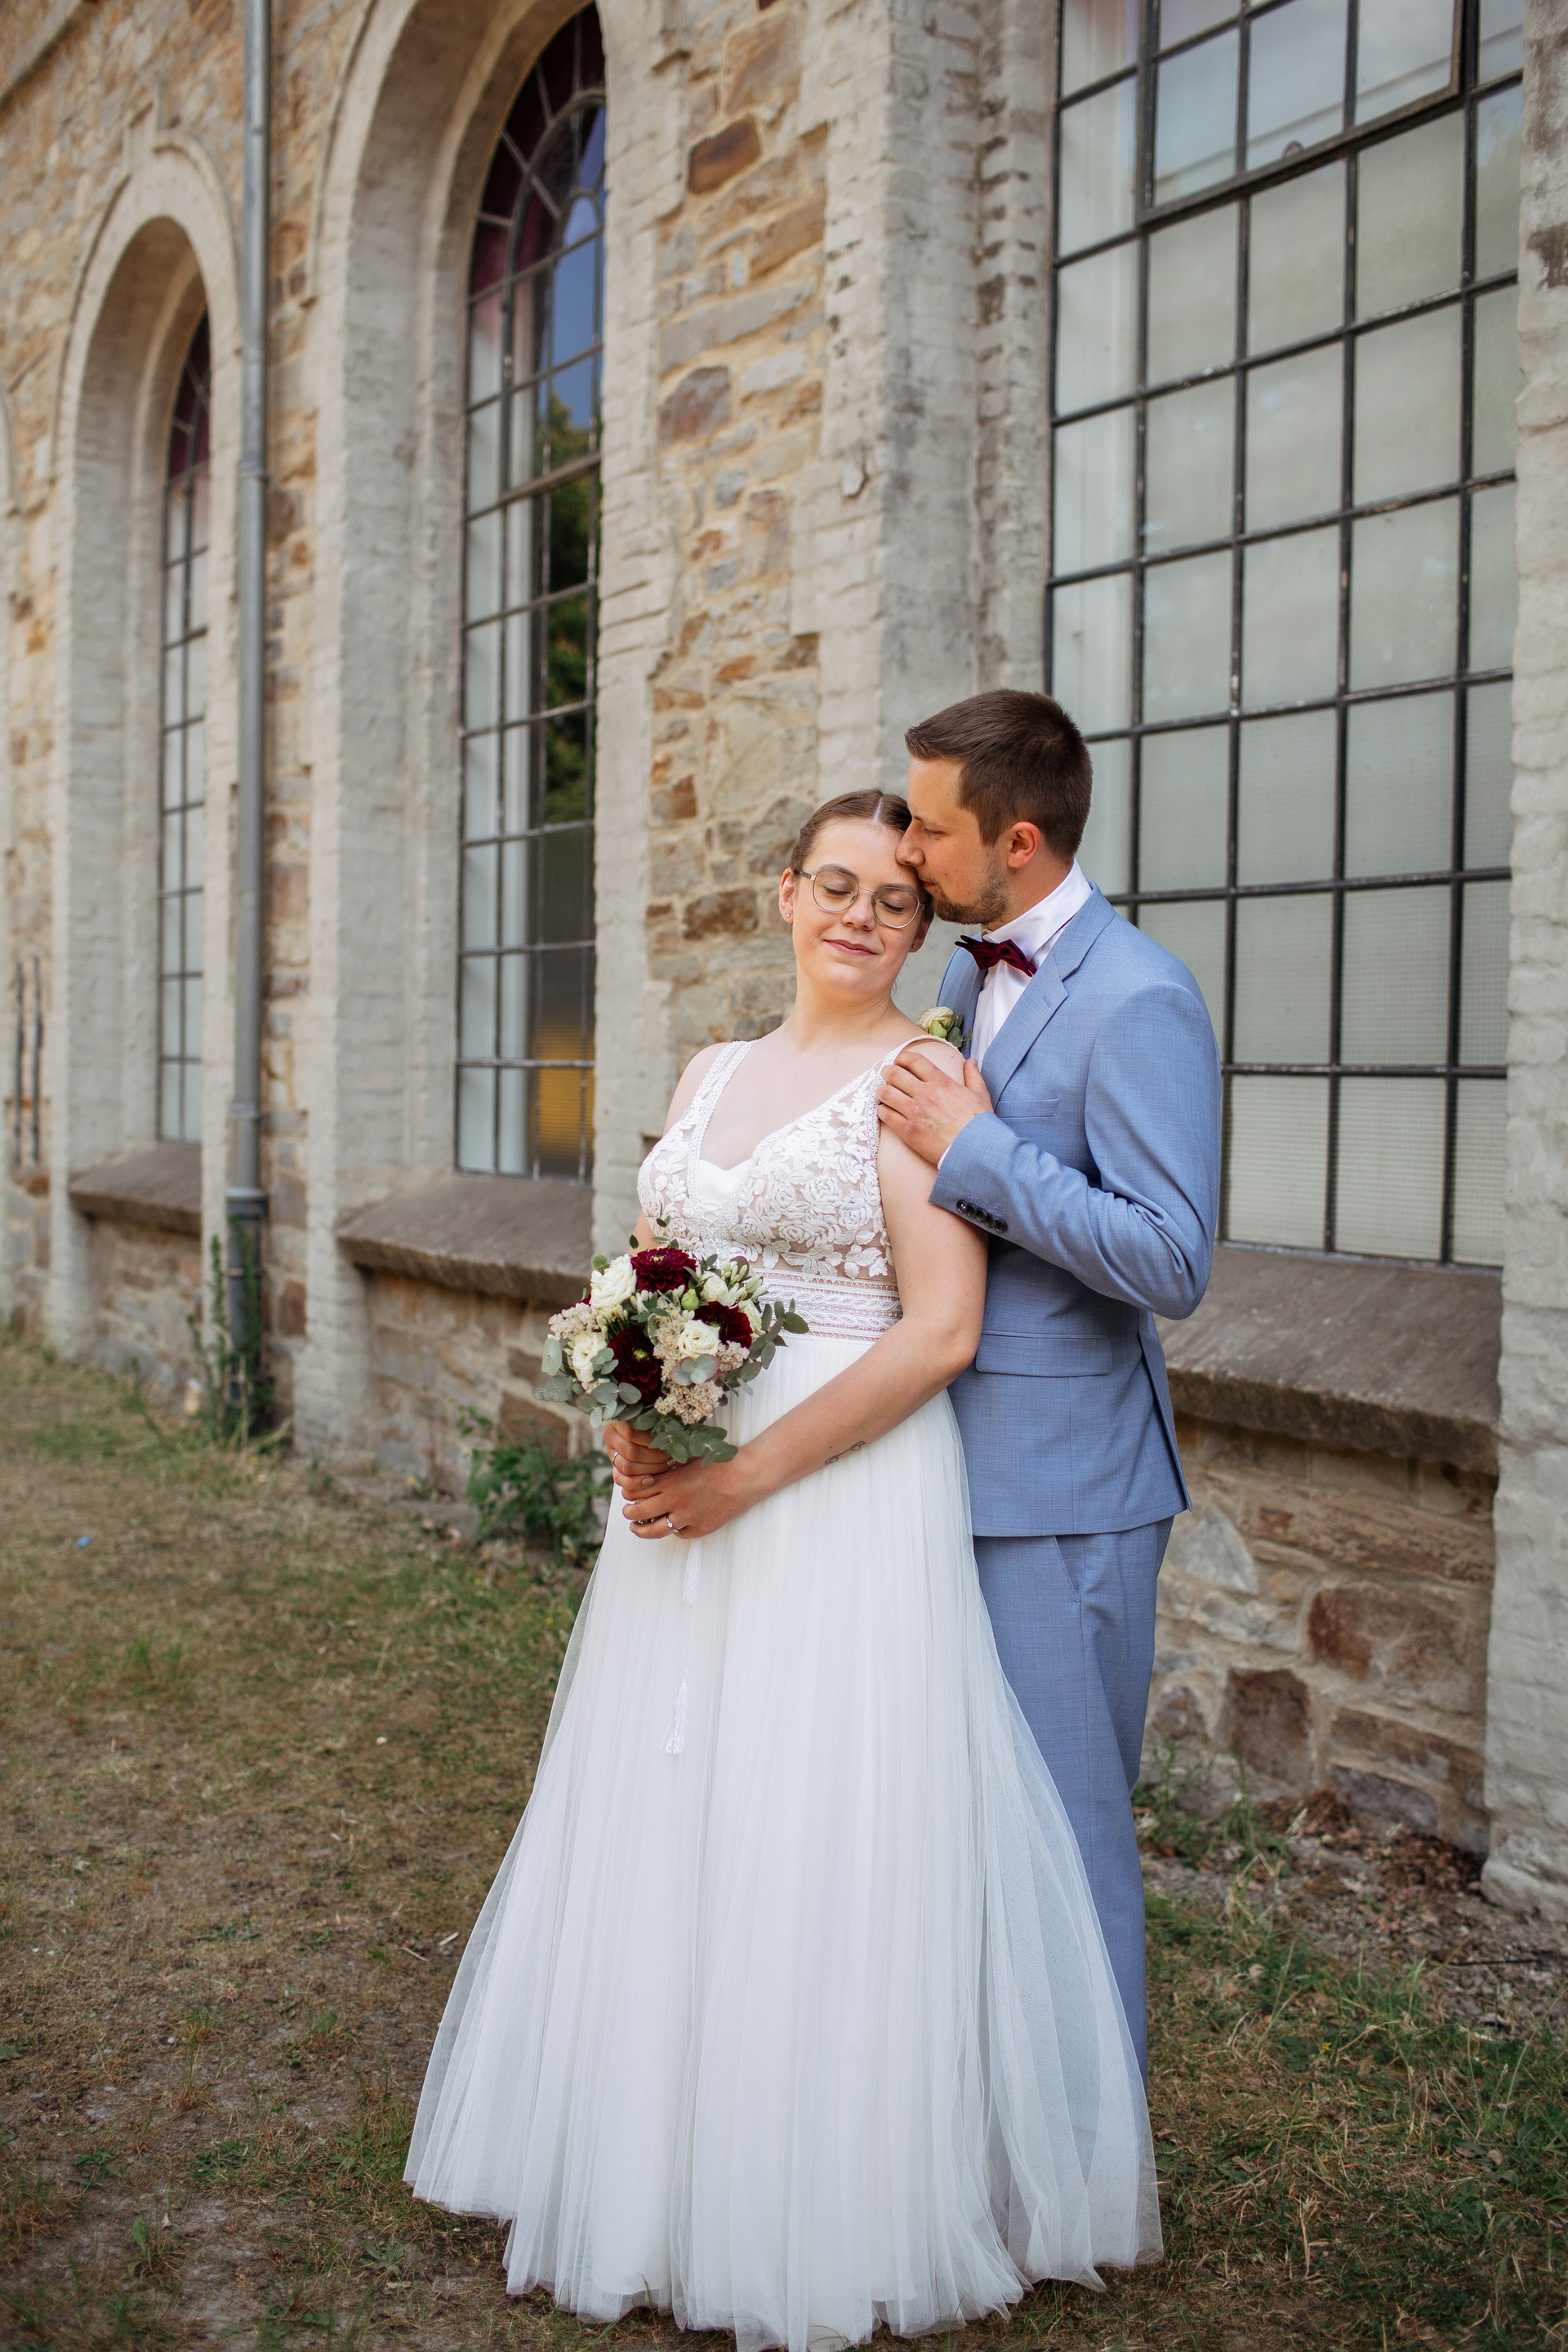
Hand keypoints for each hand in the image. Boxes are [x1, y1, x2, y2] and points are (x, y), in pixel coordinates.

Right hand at [603, 1419, 670, 1499]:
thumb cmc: (659, 1424)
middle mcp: (610, 1435)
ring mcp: (611, 1453)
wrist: (653, 1438)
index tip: (668, 1443)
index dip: (651, 1441)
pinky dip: (637, 1483)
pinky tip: (651, 1480)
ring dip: (650, 1469)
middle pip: (632, 1452)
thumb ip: (658, 1420)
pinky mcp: (615, 1469)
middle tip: (670, 1457)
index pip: (632, 1434)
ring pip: (627, 1467)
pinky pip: (621, 1480)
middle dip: (654, 1457)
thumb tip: (667, 1428)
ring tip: (665, 1466)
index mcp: (619, 1419)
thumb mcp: (657, 1417)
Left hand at [621, 1454, 755, 1540]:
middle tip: (627, 1512)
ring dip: (641, 1529)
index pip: (635, 1491)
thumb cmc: (720, 1463)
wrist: (746, 1477)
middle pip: (639, 1512)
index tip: (628, 1493)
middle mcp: (675, 1501)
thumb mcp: (689, 1459)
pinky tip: (673, 1524)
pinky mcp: (700, 1529)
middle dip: (629, 1512)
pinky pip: (679, 1534)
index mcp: (670, 1481)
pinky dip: (674, 1530)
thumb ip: (669, 1469)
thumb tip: (650, 1474)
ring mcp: (687, 1518)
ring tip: (636, 1527)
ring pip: (655, 1530)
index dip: (628, 1492)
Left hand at [877, 1048, 992, 1166]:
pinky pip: (886, 1115)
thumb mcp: (980, 1094)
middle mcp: (925, 1094)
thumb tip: (971, 1061)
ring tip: (883, 1093)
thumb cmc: (979, 1123)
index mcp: (941, 1082)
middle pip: (894, 1074)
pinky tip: (885, 1111)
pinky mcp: (908, 1131)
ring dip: (882, 1091)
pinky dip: (882, 1111)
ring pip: (886, 1093)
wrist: (974, 1151)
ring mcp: (915, 1113)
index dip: (903, 1058)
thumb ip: (973, 1075)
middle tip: (887, 1075)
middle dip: (887, 1072)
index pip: (914, 1061)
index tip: (899, 1061)